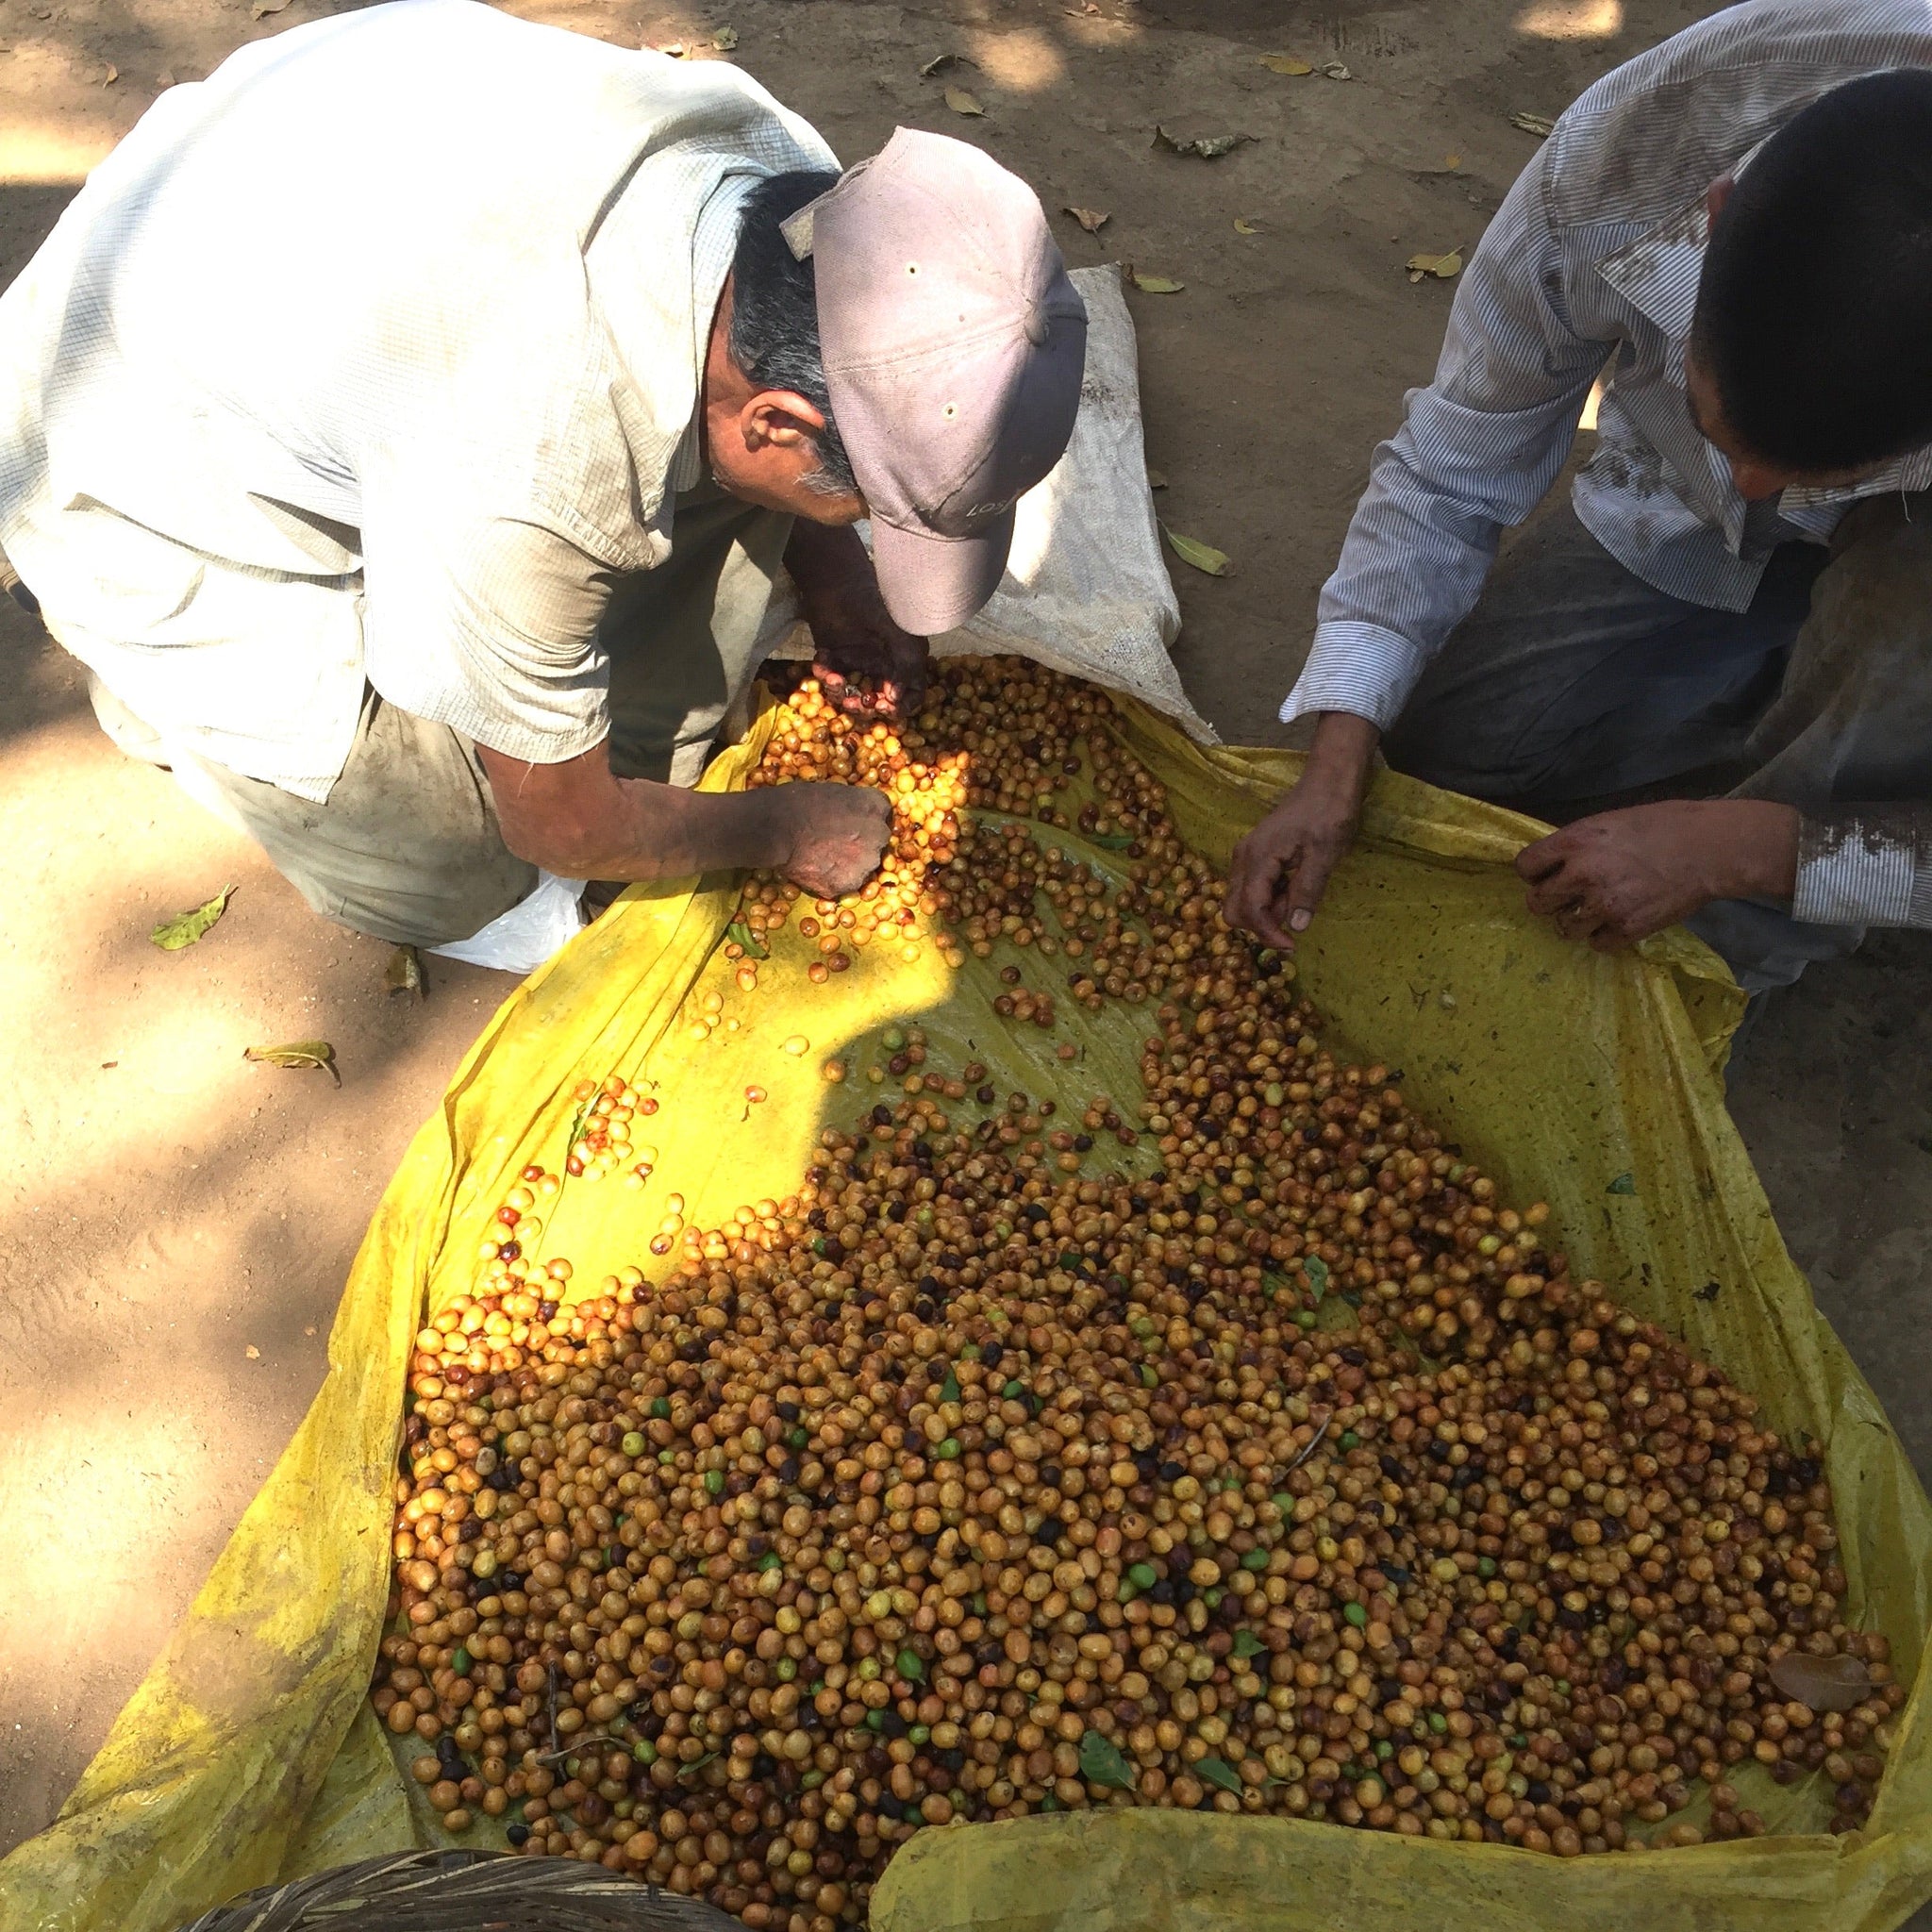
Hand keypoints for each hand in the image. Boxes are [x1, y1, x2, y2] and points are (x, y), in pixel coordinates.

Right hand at [776, 782, 893, 898]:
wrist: (776, 828)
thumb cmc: (798, 802)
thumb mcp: (833, 791)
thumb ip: (852, 804)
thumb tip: (852, 813)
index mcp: (876, 805)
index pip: (883, 814)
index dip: (867, 820)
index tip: (856, 825)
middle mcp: (879, 834)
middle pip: (878, 841)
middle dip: (862, 842)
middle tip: (837, 843)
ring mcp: (866, 862)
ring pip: (864, 865)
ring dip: (850, 864)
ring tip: (823, 858)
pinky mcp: (849, 884)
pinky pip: (846, 883)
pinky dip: (834, 880)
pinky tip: (816, 870)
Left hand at [785, 520, 929, 719]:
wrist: (835, 579)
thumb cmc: (872, 599)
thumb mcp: (896, 630)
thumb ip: (905, 662)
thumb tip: (898, 698)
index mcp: (903, 660)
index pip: (910, 693)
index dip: (901, 706)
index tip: (886, 706)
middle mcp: (882, 666)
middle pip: (878, 701)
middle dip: (865, 706)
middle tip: (853, 702)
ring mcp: (857, 663)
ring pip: (851, 694)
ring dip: (840, 693)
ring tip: (832, 678)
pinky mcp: (834, 659)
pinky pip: (830, 678)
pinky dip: (824, 674)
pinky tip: (822, 659)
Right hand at [1225, 713, 1378, 948]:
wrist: (1329, 780)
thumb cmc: (1329, 812)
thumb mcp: (1325, 854)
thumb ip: (1307, 891)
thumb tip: (1296, 927)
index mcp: (1257, 858)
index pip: (1250, 910)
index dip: (1268, 933)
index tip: (1292, 946)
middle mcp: (1244, 858)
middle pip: (1234, 909)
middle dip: (1261, 925)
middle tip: (1294, 922)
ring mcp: (1248, 855)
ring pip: (1242, 900)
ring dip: (1267, 912)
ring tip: (1300, 900)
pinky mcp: (1257, 854)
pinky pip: (1253, 887)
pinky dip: (1270, 898)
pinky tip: (1295, 889)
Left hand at [1515, 798, 1798, 949]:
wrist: (1710, 849)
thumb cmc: (1663, 826)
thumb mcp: (1610, 821)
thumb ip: (1578, 843)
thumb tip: (1555, 861)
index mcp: (1575, 842)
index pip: (1525, 866)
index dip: (1534, 871)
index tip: (1546, 873)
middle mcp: (1582, 875)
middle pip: (1538, 902)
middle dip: (1549, 900)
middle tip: (1567, 896)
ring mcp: (1604, 905)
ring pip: (1564, 928)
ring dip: (1574, 921)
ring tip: (1592, 911)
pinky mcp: (1627, 929)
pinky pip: (1596, 944)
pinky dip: (1602, 936)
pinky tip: (1614, 921)